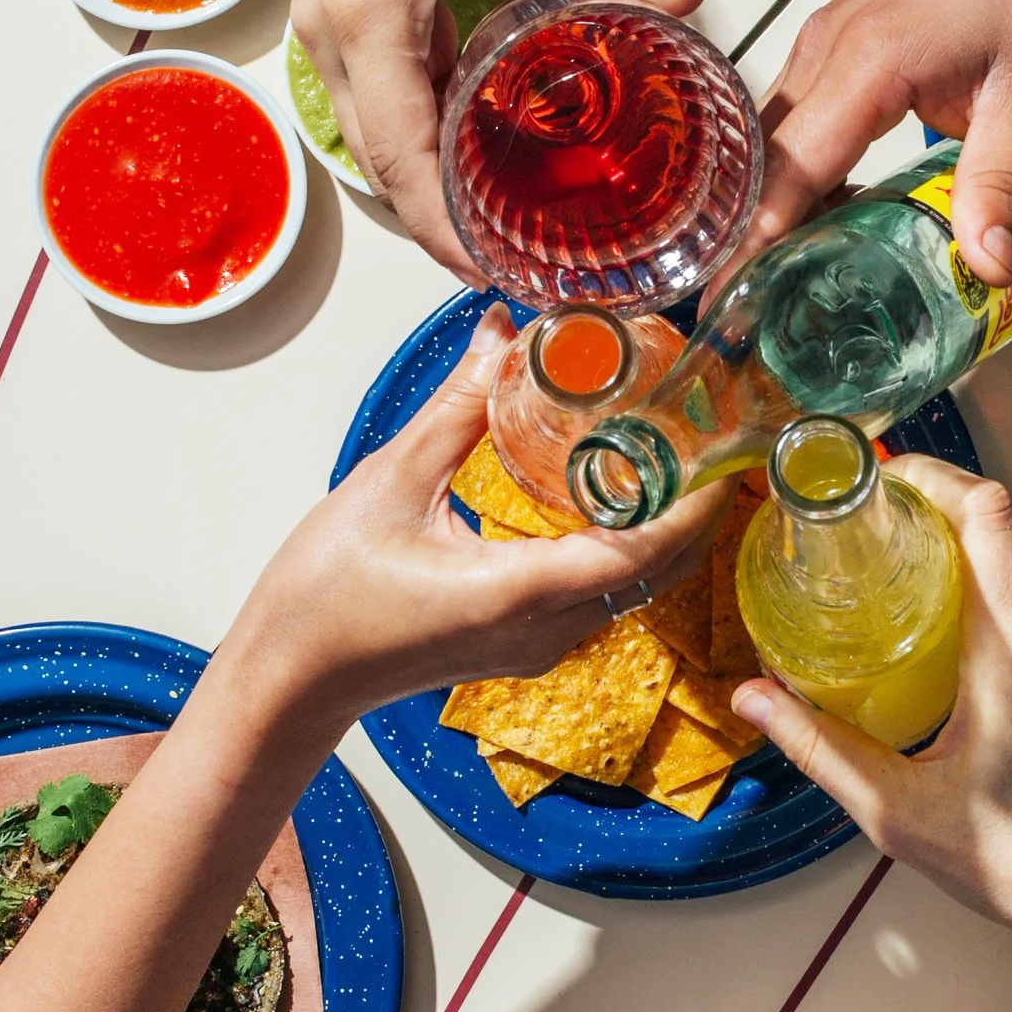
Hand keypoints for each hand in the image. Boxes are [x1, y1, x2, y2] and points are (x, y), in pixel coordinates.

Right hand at [224, 304, 727, 726]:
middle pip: (657, 572)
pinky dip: (623, 550)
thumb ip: (458, 404)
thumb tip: (501, 331)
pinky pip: (599, 598)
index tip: (723, 447)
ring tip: (670, 455)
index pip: (648, 550)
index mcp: (523, 592)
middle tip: (706, 435)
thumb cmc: (326, 593)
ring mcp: (538, 646)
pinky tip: (612, 500)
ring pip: (632, 588)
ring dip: (661, 529)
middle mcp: (546, 630)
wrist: (288, 679)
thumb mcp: (393, 480)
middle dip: (693, 507)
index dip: (696, 500)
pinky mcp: (521, 646)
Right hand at [230, 0, 704, 279]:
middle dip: (442, 234)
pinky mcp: (344, 27)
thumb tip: (687, 0)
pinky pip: (382, 109)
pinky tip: (477, 161)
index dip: (448, 232)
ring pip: (377, 148)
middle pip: (384, 173)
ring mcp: (330, 38)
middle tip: (512, 273)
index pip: (405, 161)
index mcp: (374, 20)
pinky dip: (424, 145)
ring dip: (431, 195)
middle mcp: (337, 43)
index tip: (496, 275)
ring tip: (500, 235)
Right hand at [729, 457, 1011, 962]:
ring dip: (969, 548)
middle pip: (1001, 521)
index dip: (929, 474)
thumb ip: (822, 749)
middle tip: (874, 522)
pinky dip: (1001, 587)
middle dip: (936, 504)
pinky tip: (960, 626)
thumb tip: (754, 698)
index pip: (983, 511)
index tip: (877, 479)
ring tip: (907, 570)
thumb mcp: (902, 816)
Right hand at [750, 0, 1011, 287]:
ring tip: (770, 279)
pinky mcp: (843, 40)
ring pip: (770, 134)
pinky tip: (820, 216)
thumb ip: (1002, 185)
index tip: (726, 298)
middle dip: (745, 232)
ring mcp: (830, 36)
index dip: (755, 238)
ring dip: (767, 201)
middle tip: (740, 310)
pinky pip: (796, 113)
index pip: (790, 166)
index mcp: (870, 56)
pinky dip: (795, 167)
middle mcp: (831, 41)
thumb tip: (983, 267)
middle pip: (761, 154)